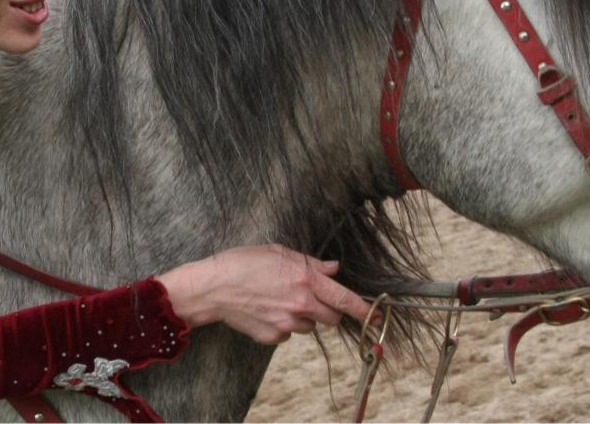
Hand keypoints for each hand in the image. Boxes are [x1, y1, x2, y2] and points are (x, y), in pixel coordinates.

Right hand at [155, 244, 371, 344]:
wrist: (212, 288)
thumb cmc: (243, 263)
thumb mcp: (279, 253)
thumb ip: (310, 264)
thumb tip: (333, 269)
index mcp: (305, 280)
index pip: (344, 300)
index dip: (364, 310)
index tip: (376, 316)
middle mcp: (300, 304)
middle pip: (332, 318)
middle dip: (329, 311)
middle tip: (312, 299)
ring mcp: (287, 323)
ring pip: (310, 326)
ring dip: (304, 317)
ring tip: (280, 300)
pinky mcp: (273, 336)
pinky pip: (288, 334)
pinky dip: (284, 325)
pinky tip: (267, 310)